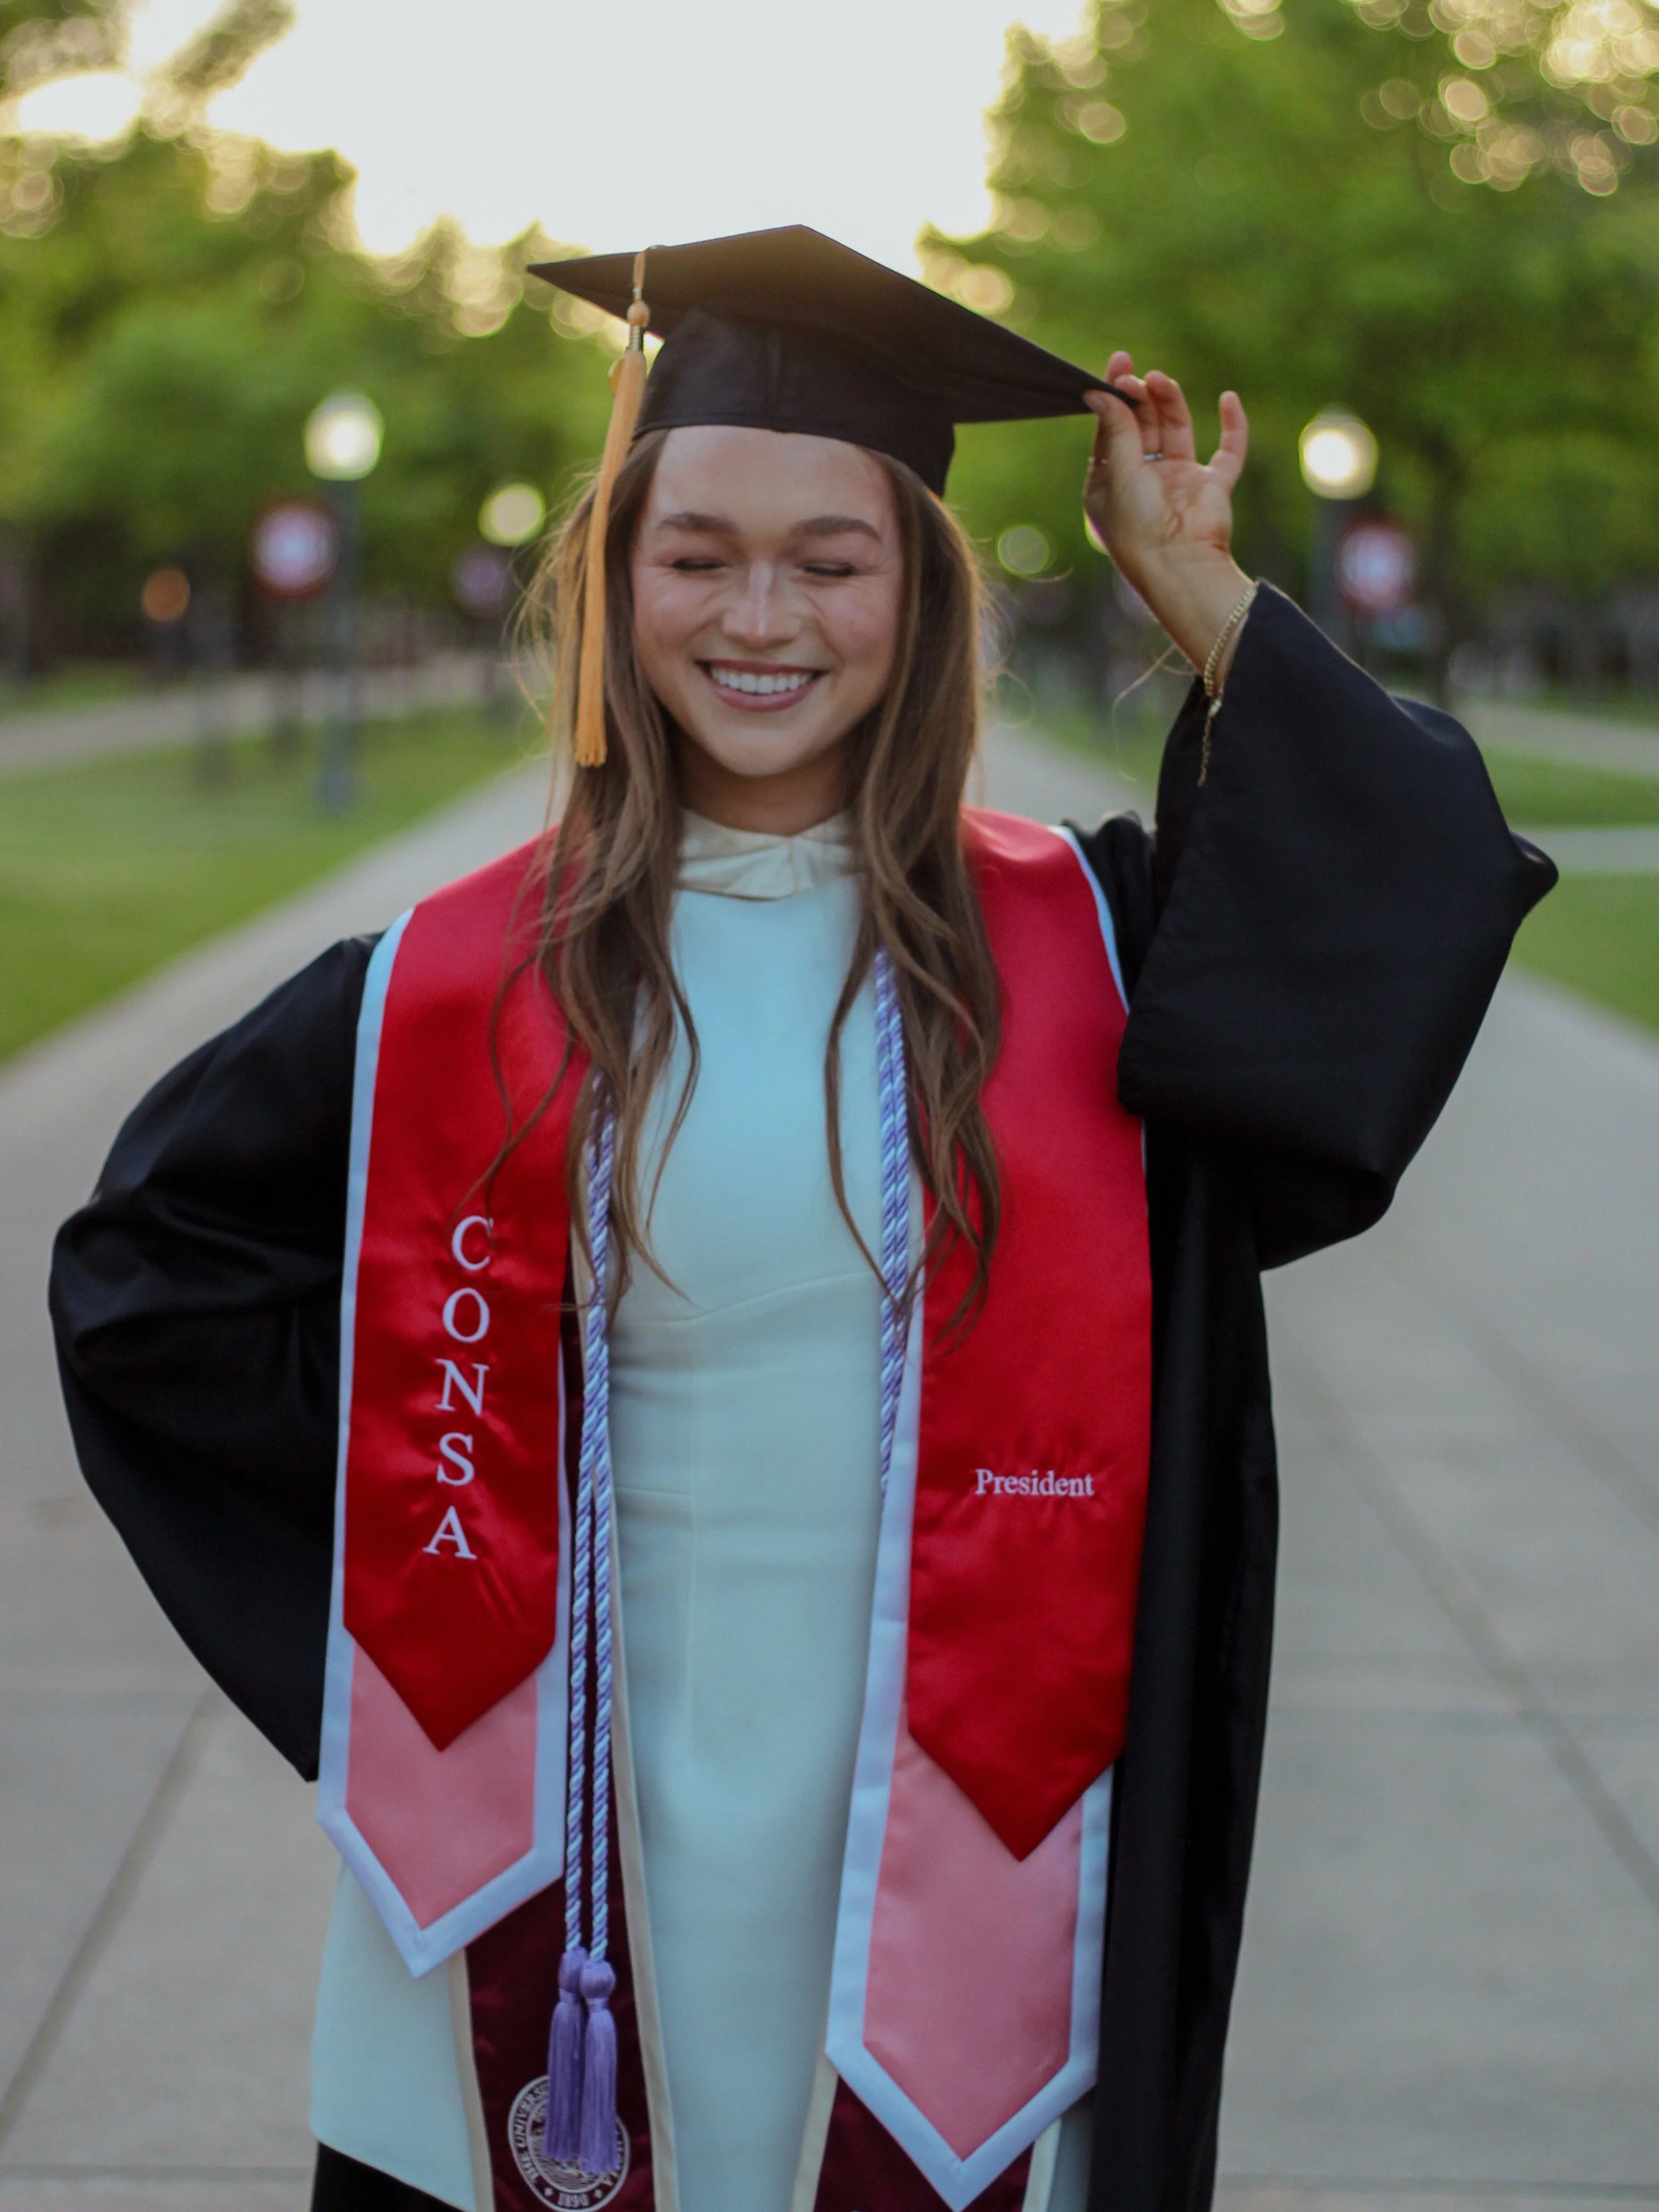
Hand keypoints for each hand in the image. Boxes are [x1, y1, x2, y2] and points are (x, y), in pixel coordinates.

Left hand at [1083, 354, 1251, 676]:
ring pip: (1176, 430)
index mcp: (1112, 483)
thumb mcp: (1119, 474)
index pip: (1111, 431)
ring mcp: (1179, 482)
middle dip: (1140, 398)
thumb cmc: (1138, 528)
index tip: (1118, 367)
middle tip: (1138, 376)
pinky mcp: (1212, 487)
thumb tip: (1098, 391)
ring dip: (1171, 403)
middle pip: (1142, 426)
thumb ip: (1115, 431)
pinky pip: (1228, 451)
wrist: (1179, 566)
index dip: (1114, 399)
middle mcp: (1144, 480)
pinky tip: (1228, 398)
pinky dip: (1233, 425)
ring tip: (1161, 380)